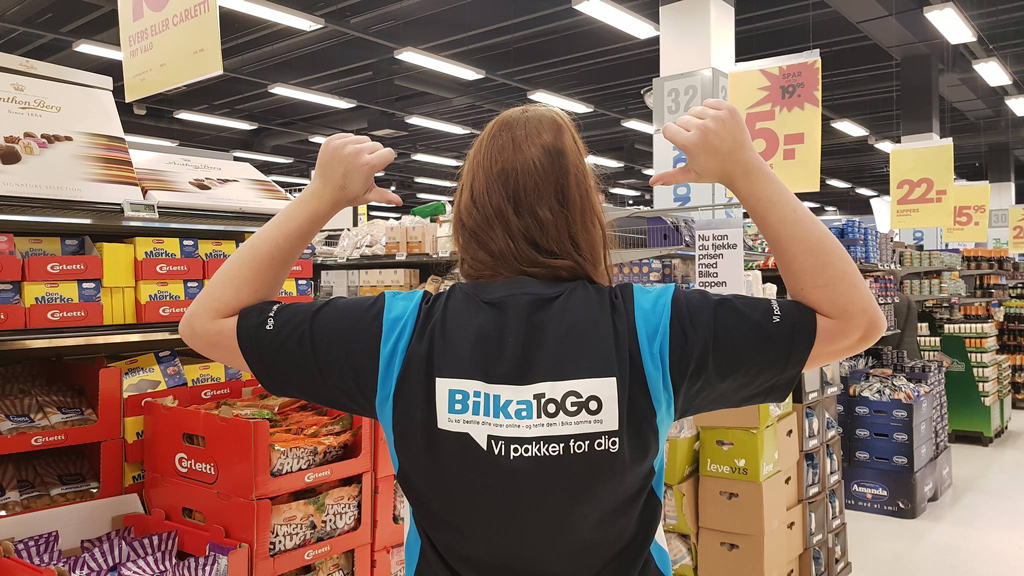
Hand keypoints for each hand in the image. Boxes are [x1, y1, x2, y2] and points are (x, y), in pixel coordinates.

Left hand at [307, 134, 401, 209]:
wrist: (323, 193)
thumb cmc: (344, 195)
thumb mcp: (368, 195)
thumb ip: (386, 196)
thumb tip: (398, 201)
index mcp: (367, 164)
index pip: (388, 153)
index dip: (385, 161)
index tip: (378, 167)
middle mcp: (355, 152)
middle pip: (376, 145)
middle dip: (373, 155)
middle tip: (363, 167)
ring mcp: (342, 145)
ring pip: (363, 139)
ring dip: (361, 148)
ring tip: (354, 162)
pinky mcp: (332, 141)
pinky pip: (348, 136)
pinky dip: (349, 144)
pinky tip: (346, 156)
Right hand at [649, 99, 765, 190]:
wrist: (743, 166)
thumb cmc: (719, 171)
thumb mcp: (691, 174)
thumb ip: (670, 176)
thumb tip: (654, 182)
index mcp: (691, 143)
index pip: (668, 128)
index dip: (673, 135)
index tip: (682, 141)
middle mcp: (703, 128)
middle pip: (681, 119)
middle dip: (686, 129)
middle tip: (699, 141)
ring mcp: (717, 118)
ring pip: (695, 109)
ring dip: (698, 119)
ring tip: (708, 133)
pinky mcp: (728, 110)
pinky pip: (710, 102)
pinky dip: (711, 110)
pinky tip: (715, 123)